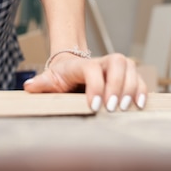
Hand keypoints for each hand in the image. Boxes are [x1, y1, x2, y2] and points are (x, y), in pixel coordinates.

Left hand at [23, 52, 147, 112]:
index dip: (95, 86)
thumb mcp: (51, 78)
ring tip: (126, 108)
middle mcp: (102, 61)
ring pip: (130, 68)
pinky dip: (142, 90)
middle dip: (117, 85)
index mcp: (82, 64)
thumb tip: (29, 86)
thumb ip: (42, 83)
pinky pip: (139, 78)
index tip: (94, 105)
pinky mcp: (127, 75)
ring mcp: (116, 66)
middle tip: (111, 108)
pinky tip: (138, 105)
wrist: (73, 67)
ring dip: (131, 88)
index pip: (91, 69)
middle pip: (117, 63)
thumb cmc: (62, 75)